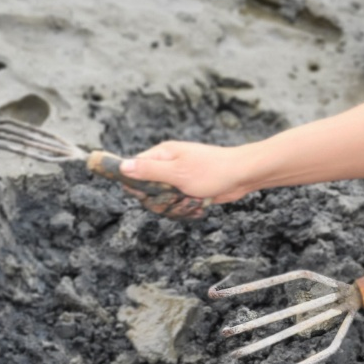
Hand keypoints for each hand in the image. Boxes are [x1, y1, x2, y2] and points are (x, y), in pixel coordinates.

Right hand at [120, 141, 255, 206]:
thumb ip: (148, 170)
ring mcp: (177, 178)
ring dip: (175, 206)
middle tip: (175, 196)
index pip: (134, 169)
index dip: (135, 185)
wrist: (241, 176)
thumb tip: (121, 166)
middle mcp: (167, 165)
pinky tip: (197, 203)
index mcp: (162, 155)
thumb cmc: (212, 170)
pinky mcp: (186, 190)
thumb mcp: (176, 172)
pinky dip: (185, 207)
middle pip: (146, 190)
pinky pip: (175, 204)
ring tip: (190, 200)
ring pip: (161, 200)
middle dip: (159, 200)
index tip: (145, 194)